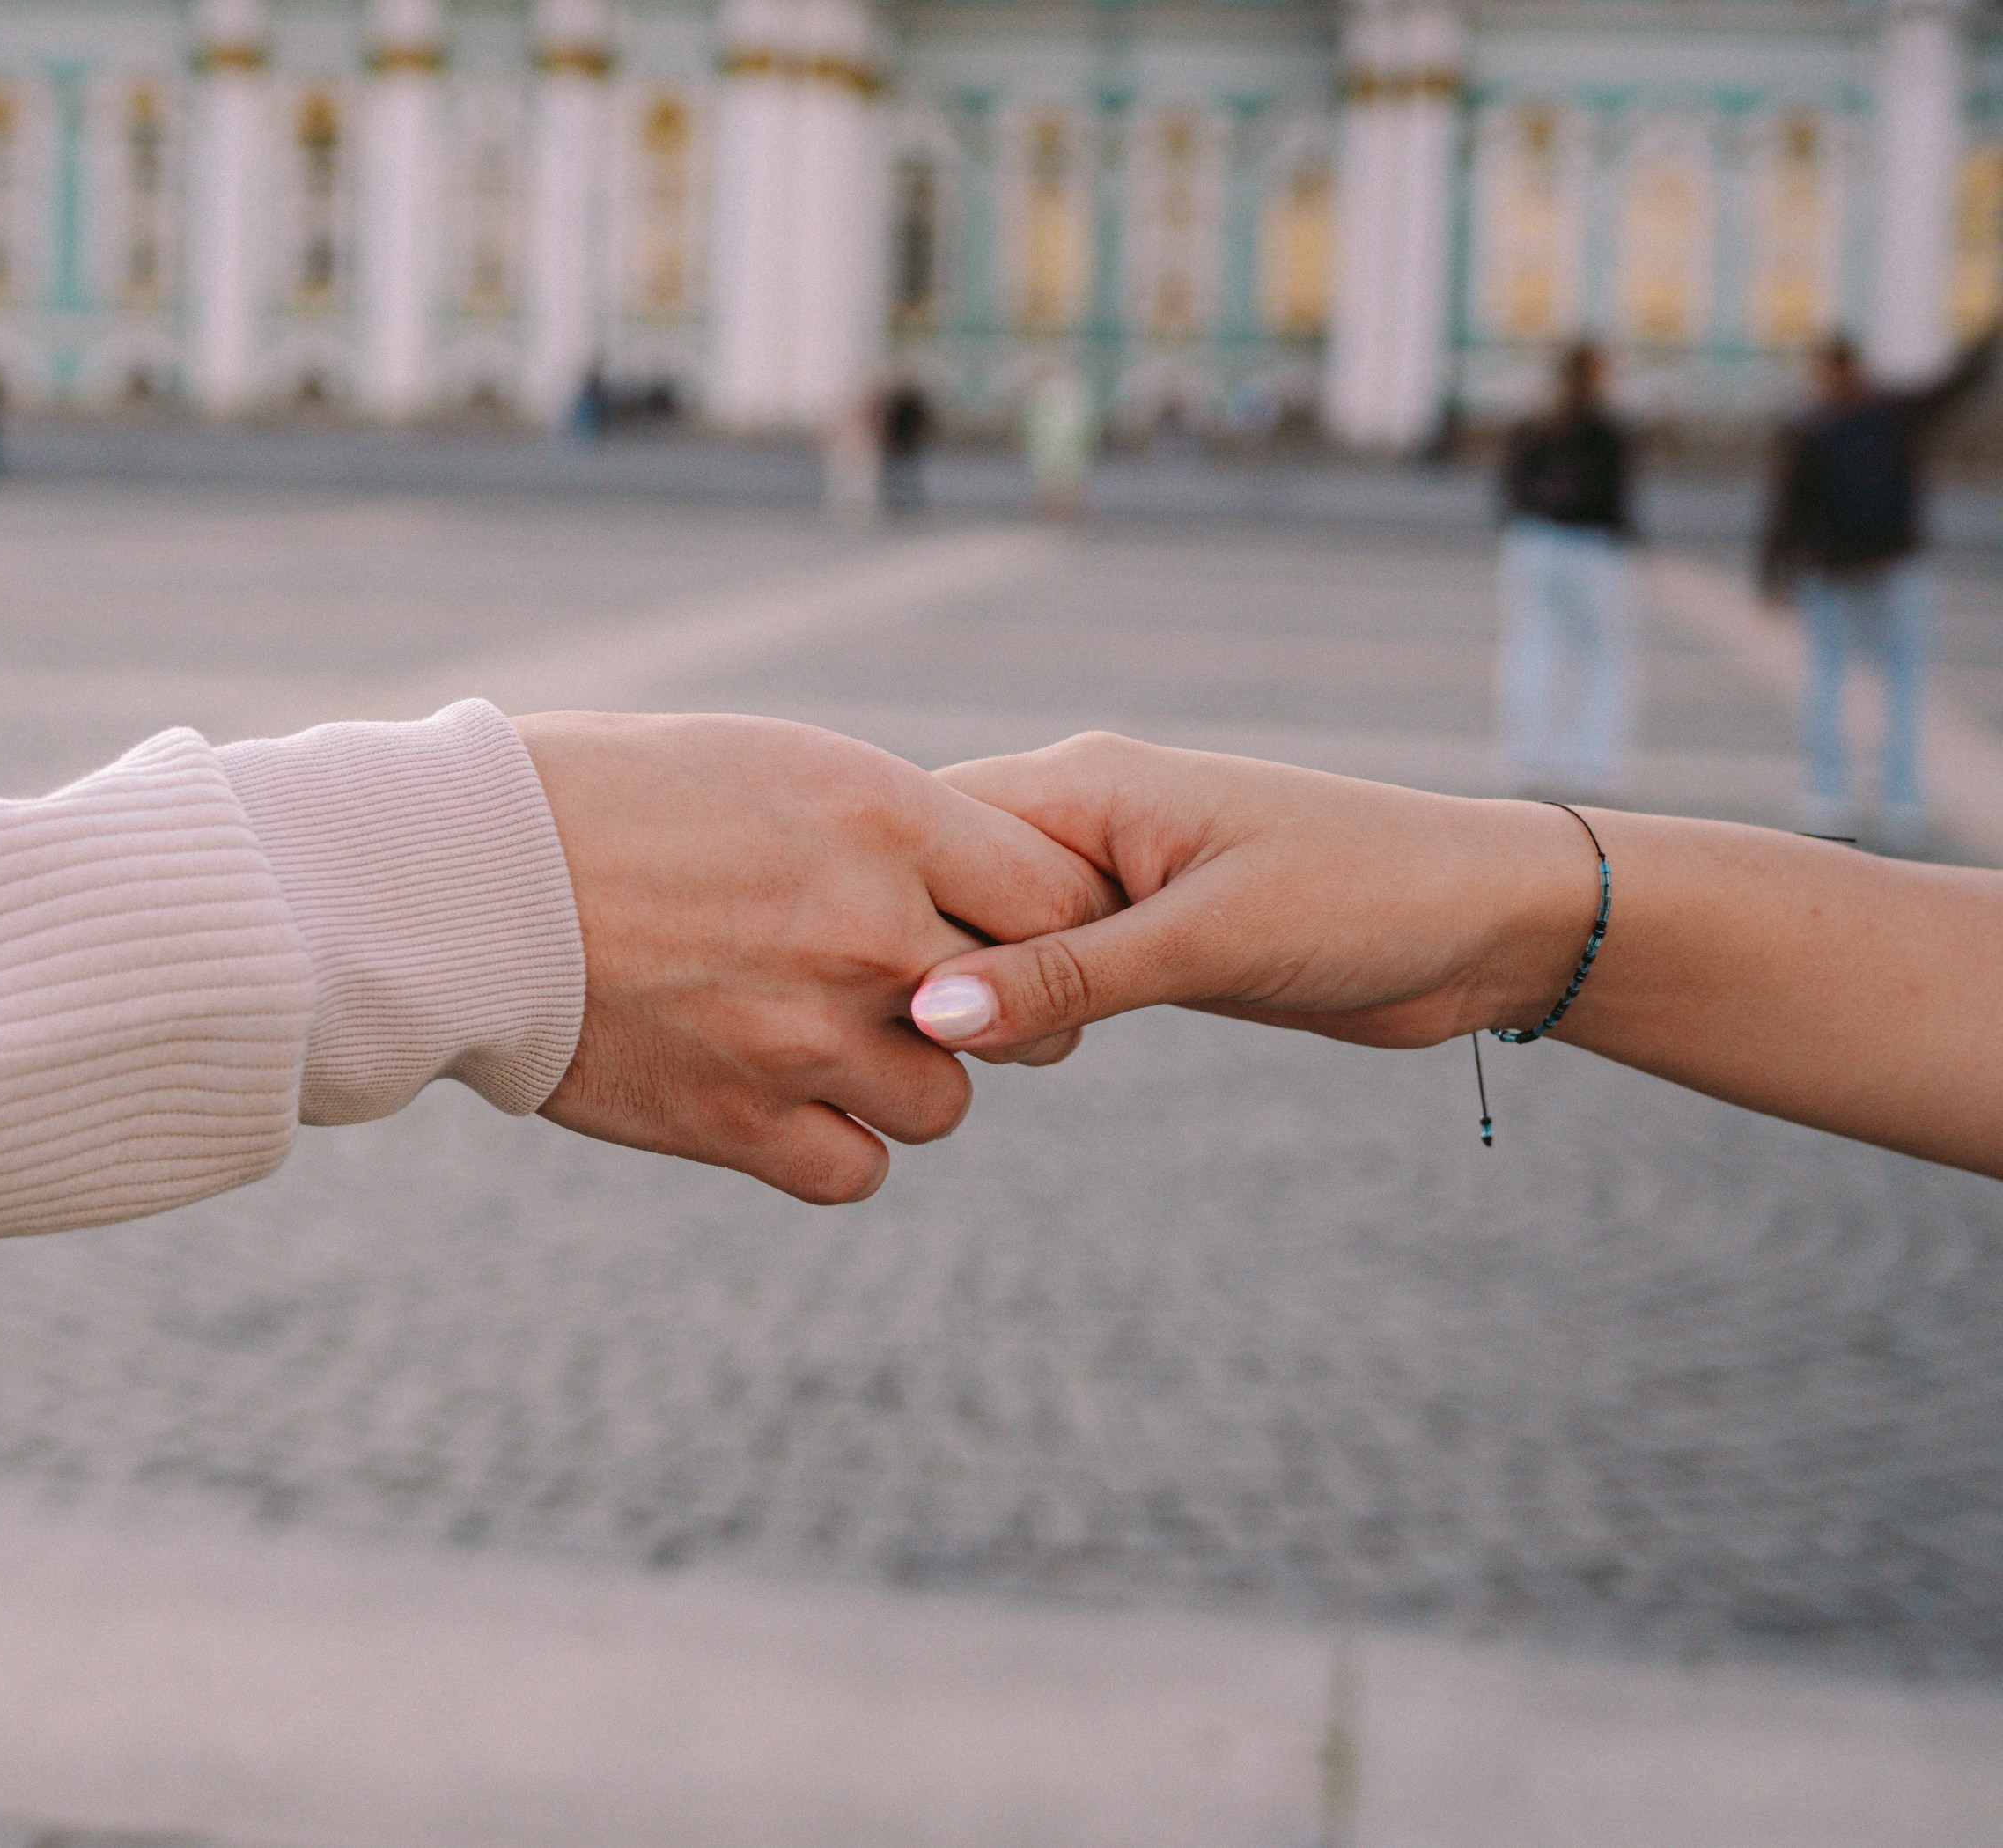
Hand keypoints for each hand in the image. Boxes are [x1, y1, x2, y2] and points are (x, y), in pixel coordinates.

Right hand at [515, 713, 1116, 1202]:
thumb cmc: (608, 794)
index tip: (1018, 935)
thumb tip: (970, 878)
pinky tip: (791, 1102)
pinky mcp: (736, 1121)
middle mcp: (866, 930)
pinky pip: (857, 1169)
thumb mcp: (771, 763)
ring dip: (909, 1081)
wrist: (462, 878)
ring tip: (836, 1041)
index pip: (1060, 898)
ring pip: (943, 1104)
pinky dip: (838, 1146)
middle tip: (946, 999)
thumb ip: (888, 827)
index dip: (1056, 927)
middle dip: (1006, 1013)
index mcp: (883, 818)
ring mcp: (803, 1036)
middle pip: (1032, 1014)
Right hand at [907, 733, 1597, 1058]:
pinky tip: (987, 1058)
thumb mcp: (1209, 940)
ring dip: (964, 992)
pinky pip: (1046, 969)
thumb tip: (932, 1017)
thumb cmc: (1365, 896)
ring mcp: (1113, 881)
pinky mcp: (1144, 936)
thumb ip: (1068, 978)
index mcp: (1086, 785)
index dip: (878, 899)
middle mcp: (1086, 822)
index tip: (835, 983)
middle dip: (910, 955)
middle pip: (948, 884)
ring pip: (993, 935)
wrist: (1483, 925)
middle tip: (872, 1041)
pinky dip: (1017, 1010)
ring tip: (916, 1057)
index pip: (932, 825)